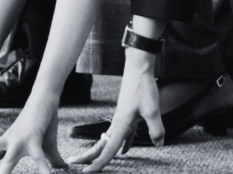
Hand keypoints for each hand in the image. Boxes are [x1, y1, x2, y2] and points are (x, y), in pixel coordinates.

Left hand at [0, 95, 66, 173]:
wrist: (46, 98)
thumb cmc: (43, 122)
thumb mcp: (45, 146)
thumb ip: (50, 161)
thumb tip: (61, 168)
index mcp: (6, 144)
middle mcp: (8, 142)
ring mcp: (19, 140)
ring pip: (5, 160)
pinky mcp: (33, 138)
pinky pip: (38, 157)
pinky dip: (43, 169)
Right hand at [67, 51, 163, 171]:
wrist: (138, 68)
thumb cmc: (142, 87)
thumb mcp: (152, 109)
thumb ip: (155, 129)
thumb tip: (159, 143)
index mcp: (120, 124)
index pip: (108, 149)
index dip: (98, 163)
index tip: (86, 172)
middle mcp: (117, 123)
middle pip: (100, 145)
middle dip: (87, 156)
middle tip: (73, 164)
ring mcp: (121, 119)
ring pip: (108, 140)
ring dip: (100, 151)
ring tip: (93, 160)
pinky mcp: (127, 115)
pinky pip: (121, 134)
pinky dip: (121, 144)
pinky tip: (125, 151)